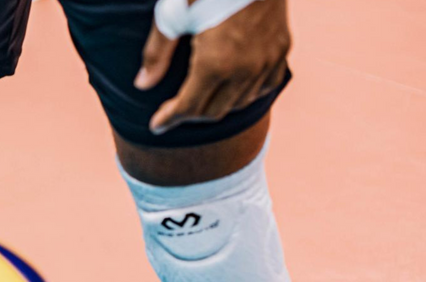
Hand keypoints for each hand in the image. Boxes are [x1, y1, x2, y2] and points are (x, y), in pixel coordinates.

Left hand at [135, 0, 290, 133]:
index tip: (156, 125)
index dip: (169, 119)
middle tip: (173, 110)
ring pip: (239, 103)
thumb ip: (157, 52)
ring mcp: (267, 60)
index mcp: (216, 62)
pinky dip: (246, 94)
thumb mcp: (172, 13)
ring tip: (198, 99)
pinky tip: (232, 88)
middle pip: (213, 111)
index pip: (188, 107)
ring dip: (216, 106)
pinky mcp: (282, 49)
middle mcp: (245, 69)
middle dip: (189, 115)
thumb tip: (142, 84)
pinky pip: (265, 87)